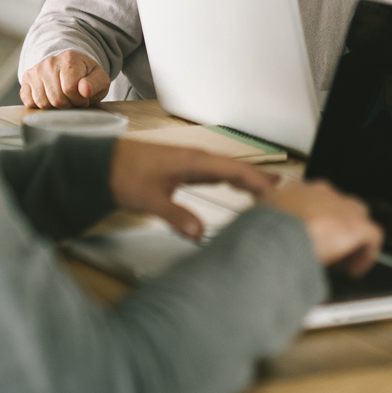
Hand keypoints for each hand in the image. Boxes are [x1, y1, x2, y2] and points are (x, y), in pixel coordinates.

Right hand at [21, 50, 110, 108]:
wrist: (70, 66)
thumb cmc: (86, 76)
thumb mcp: (99, 78)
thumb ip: (96, 84)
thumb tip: (84, 90)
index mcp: (69, 59)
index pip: (70, 89)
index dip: (79, 100)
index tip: (84, 98)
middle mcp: (49, 62)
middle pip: (56, 98)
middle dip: (68, 105)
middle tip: (73, 100)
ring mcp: (36, 71)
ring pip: (42, 102)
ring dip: (54, 107)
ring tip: (63, 99)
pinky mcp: (26, 80)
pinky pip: (29, 102)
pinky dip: (40, 106)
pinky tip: (50, 99)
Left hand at [109, 138, 274, 239]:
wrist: (102, 163)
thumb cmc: (124, 174)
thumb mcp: (149, 199)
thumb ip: (175, 215)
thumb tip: (198, 233)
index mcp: (194, 162)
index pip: (236, 171)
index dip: (258, 183)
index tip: (277, 196)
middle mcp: (197, 159)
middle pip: (238, 168)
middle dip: (262, 180)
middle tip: (289, 193)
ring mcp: (191, 162)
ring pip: (229, 170)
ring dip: (249, 179)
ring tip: (271, 190)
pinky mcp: (184, 168)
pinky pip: (218, 173)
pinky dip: (233, 180)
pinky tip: (237, 187)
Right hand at [264, 179, 382, 275]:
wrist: (275, 234)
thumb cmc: (260, 231)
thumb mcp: (256, 223)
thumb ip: (265, 226)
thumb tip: (256, 240)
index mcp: (296, 190)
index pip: (314, 200)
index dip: (315, 220)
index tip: (311, 238)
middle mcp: (322, 192)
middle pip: (339, 206)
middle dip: (337, 227)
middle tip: (329, 251)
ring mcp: (341, 206)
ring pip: (358, 218)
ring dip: (353, 239)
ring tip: (344, 261)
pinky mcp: (356, 224)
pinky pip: (372, 237)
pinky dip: (366, 254)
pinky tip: (355, 270)